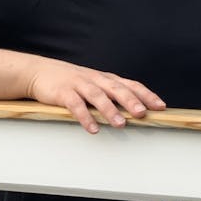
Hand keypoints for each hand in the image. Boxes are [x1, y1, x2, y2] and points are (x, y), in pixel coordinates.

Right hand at [25, 59, 164, 132]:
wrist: (40, 71)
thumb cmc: (72, 82)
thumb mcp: (94, 85)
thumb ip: (111, 95)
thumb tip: (134, 110)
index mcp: (106, 79)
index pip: (130, 85)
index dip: (146, 95)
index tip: (160, 106)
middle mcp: (96, 80)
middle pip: (117, 89)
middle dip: (131, 101)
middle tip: (142, 113)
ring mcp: (80, 85)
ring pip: (98, 96)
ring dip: (110, 110)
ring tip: (120, 124)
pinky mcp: (63, 92)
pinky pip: (76, 105)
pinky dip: (85, 117)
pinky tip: (93, 129)